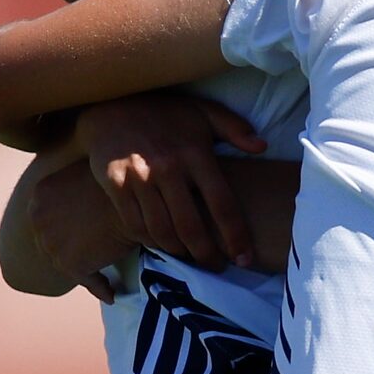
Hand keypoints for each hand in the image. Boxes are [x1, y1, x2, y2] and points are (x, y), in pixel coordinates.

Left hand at [25, 160, 134, 302]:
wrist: (139, 196)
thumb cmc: (121, 180)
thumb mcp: (86, 172)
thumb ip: (73, 185)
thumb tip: (80, 198)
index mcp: (40, 195)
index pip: (47, 218)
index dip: (64, 227)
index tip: (79, 234)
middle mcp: (38, 220)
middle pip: (51, 241)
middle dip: (68, 249)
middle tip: (90, 256)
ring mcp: (52, 243)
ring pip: (65, 262)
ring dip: (84, 270)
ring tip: (103, 280)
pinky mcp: (70, 263)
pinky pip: (86, 280)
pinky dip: (99, 287)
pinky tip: (111, 293)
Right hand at [74, 92, 265, 270]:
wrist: (110, 106)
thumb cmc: (165, 114)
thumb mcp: (203, 112)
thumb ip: (234, 128)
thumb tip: (263, 146)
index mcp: (196, 154)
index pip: (222, 204)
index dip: (235, 236)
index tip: (244, 258)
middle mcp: (168, 168)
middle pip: (191, 227)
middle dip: (207, 255)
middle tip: (217, 267)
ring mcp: (139, 178)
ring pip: (162, 231)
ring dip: (179, 253)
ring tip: (191, 259)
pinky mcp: (115, 185)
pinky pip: (135, 225)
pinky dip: (151, 242)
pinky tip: (162, 245)